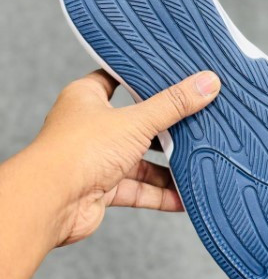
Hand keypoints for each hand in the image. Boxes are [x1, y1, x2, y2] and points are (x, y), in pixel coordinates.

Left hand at [31, 69, 220, 245]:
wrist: (50, 203)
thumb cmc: (77, 151)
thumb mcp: (135, 120)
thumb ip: (173, 105)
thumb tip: (207, 83)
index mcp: (87, 97)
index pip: (117, 79)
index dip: (143, 78)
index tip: (172, 75)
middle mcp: (91, 126)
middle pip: (136, 122)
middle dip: (165, 128)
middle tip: (196, 120)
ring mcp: (97, 158)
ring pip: (139, 160)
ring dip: (167, 166)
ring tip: (198, 160)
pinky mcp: (103, 187)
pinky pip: (138, 189)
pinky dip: (160, 193)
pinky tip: (184, 196)